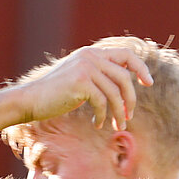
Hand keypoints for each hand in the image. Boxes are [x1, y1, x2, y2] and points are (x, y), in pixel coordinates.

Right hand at [16, 44, 152, 129]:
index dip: (141, 68)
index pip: (126, 54)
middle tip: (129, 116)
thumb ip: (99, 76)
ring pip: (115, 92)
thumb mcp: (79, 79)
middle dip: (131, 99)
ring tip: (117, 126)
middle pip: (125, 76)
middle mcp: (91, 56)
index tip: (148, 83)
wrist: (31, 100)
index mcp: (92, 53)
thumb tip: (124, 86)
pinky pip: (102, 102)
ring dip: (118, 112)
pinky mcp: (81, 82)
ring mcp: (86, 68)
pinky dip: (103, 116)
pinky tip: (98, 125)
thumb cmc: (55, 94)